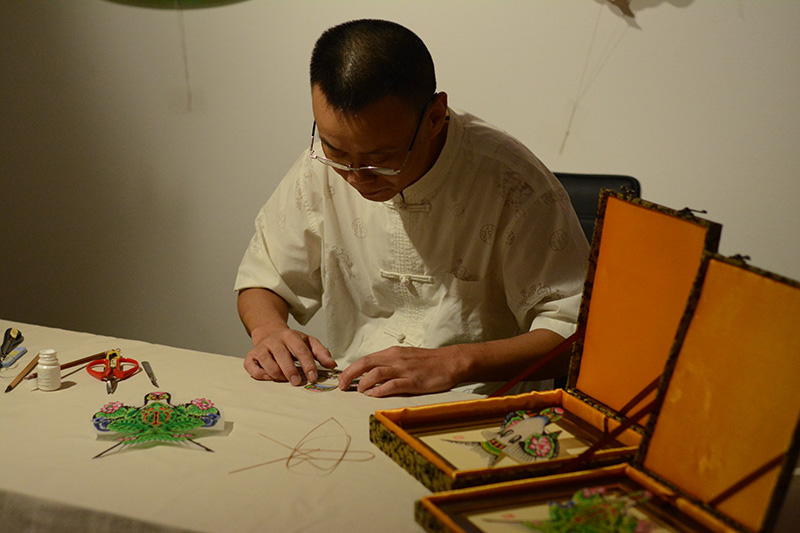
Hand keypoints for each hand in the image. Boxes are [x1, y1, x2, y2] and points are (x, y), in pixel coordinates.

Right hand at [243, 328, 335, 385]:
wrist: (270, 332)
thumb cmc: (291, 342)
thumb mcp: (308, 342)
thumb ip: (321, 353)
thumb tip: (332, 365)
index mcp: (290, 336)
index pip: (301, 350)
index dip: (308, 364)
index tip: (313, 377)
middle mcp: (274, 340)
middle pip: (282, 355)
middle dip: (290, 371)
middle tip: (298, 382)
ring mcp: (261, 348)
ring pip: (266, 362)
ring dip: (276, 374)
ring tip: (285, 380)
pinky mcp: (251, 356)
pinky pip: (251, 366)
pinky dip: (260, 374)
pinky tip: (269, 377)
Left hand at [337, 345, 464, 397]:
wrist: (451, 361)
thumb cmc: (429, 362)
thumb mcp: (406, 357)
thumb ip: (390, 364)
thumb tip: (371, 374)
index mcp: (392, 353)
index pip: (366, 359)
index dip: (351, 369)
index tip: (342, 379)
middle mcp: (395, 359)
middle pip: (366, 363)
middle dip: (350, 375)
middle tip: (341, 386)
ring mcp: (404, 370)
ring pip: (376, 373)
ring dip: (363, 383)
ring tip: (357, 391)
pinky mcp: (413, 381)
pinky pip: (392, 385)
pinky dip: (379, 390)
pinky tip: (372, 395)